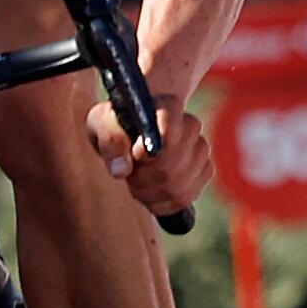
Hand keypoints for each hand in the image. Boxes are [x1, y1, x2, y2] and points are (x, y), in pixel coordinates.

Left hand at [87, 93, 212, 216]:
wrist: (135, 132)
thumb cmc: (116, 125)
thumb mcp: (101, 123)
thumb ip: (109, 139)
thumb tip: (122, 170)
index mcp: (167, 105)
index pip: (169, 130)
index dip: (150, 150)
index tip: (136, 156)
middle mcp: (190, 124)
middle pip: (170, 167)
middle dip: (143, 179)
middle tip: (129, 175)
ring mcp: (201, 149)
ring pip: (178, 186)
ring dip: (150, 193)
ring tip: (137, 182)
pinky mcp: (205, 171)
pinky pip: (185, 197)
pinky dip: (163, 202)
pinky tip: (152, 191)